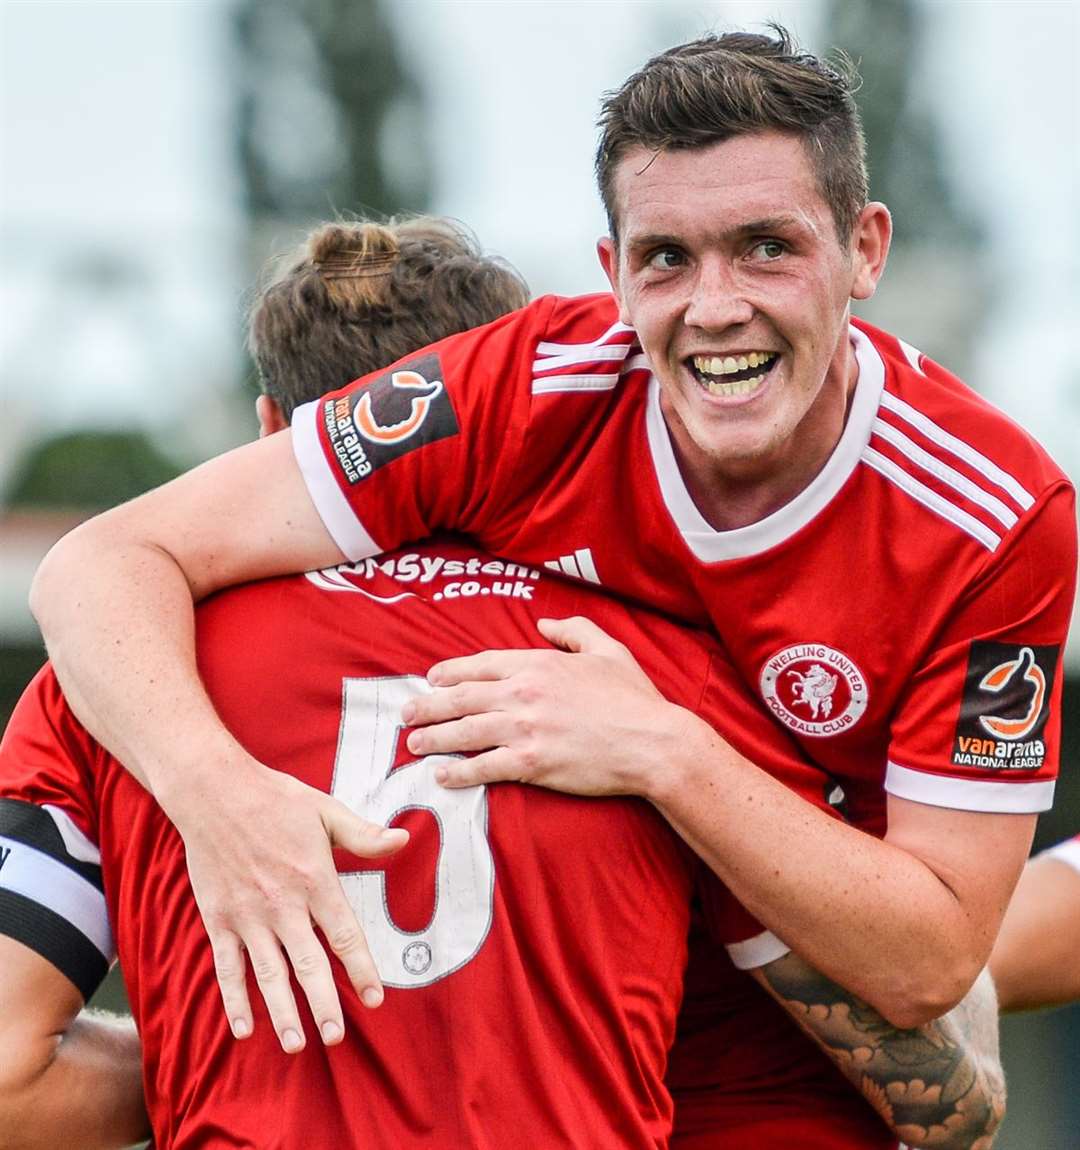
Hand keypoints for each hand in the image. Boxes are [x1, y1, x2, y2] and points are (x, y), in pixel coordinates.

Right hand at [169, 764, 407, 1052]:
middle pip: (308, 964)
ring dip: (282, 1012)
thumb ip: (363, 835)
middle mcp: (282, 903)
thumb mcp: (326, 811)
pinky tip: (245, 1027)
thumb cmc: (275, 799)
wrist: (214, 791)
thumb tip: (403, 842)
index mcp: (314, 878)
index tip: (375, 999)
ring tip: (297, 1044)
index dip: (361, 969)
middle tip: (336, 1038)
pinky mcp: (218, 918)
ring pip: (268, 973)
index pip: (344, 934)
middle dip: (324, 1004)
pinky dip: (235, 998)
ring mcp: (247, 914)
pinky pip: (227, 967)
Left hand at [402, 616, 693, 794]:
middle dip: (428, 705)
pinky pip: (483, 767)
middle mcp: (524, 694)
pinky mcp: (530, 763)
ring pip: (464, 731)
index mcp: (539, 664)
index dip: (451, 672)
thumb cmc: (635, 699)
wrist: (653, 743)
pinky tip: (442, 776)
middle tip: (406, 712)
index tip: (431, 678)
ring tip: (413, 742)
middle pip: (462, 697)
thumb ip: (573, 630)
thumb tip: (544, 622)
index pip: (481, 664)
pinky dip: (458, 773)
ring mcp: (524, 729)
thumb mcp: (609, 650)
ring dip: (433, 737)